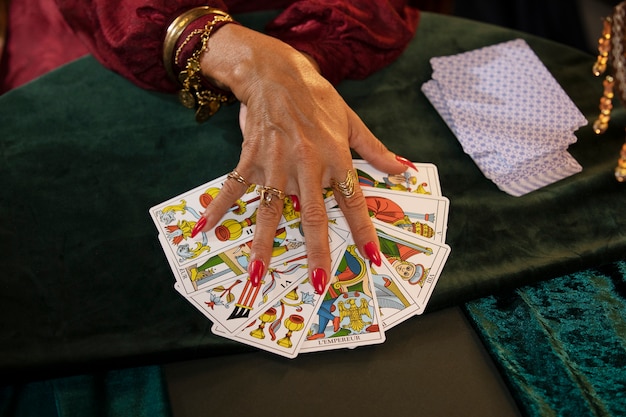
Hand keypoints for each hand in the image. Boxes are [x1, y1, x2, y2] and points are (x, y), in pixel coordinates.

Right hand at [193, 24, 411, 292]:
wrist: (276, 73)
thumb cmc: (317, 97)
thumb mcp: (351, 120)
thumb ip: (375, 149)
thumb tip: (404, 170)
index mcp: (336, 156)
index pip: (353, 201)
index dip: (363, 230)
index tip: (371, 257)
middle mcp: (307, 163)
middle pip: (312, 214)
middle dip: (316, 251)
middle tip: (318, 282)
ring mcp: (276, 162)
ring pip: (271, 209)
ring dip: (265, 243)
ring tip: (259, 272)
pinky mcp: (251, 158)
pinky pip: (235, 186)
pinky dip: (219, 205)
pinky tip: (205, 227)